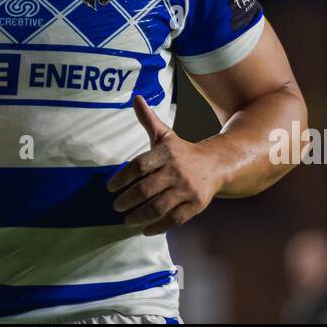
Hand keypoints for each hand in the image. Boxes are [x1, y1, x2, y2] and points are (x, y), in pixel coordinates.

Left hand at [107, 95, 219, 234]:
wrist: (216, 164)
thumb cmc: (183, 152)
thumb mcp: (165, 135)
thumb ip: (148, 120)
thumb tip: (135, 98)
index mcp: (167, 152)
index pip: (139, 165)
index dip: (122, 178)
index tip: (110, 188)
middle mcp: (177, 171)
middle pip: (146, 189)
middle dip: (127, 200)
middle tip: (116, 206)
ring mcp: (187, 189)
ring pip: (158, 207)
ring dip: (139, 216)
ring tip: (127, 220)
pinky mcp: (196, 205)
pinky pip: (174, 219)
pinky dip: (158, 226)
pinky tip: (145, 229)